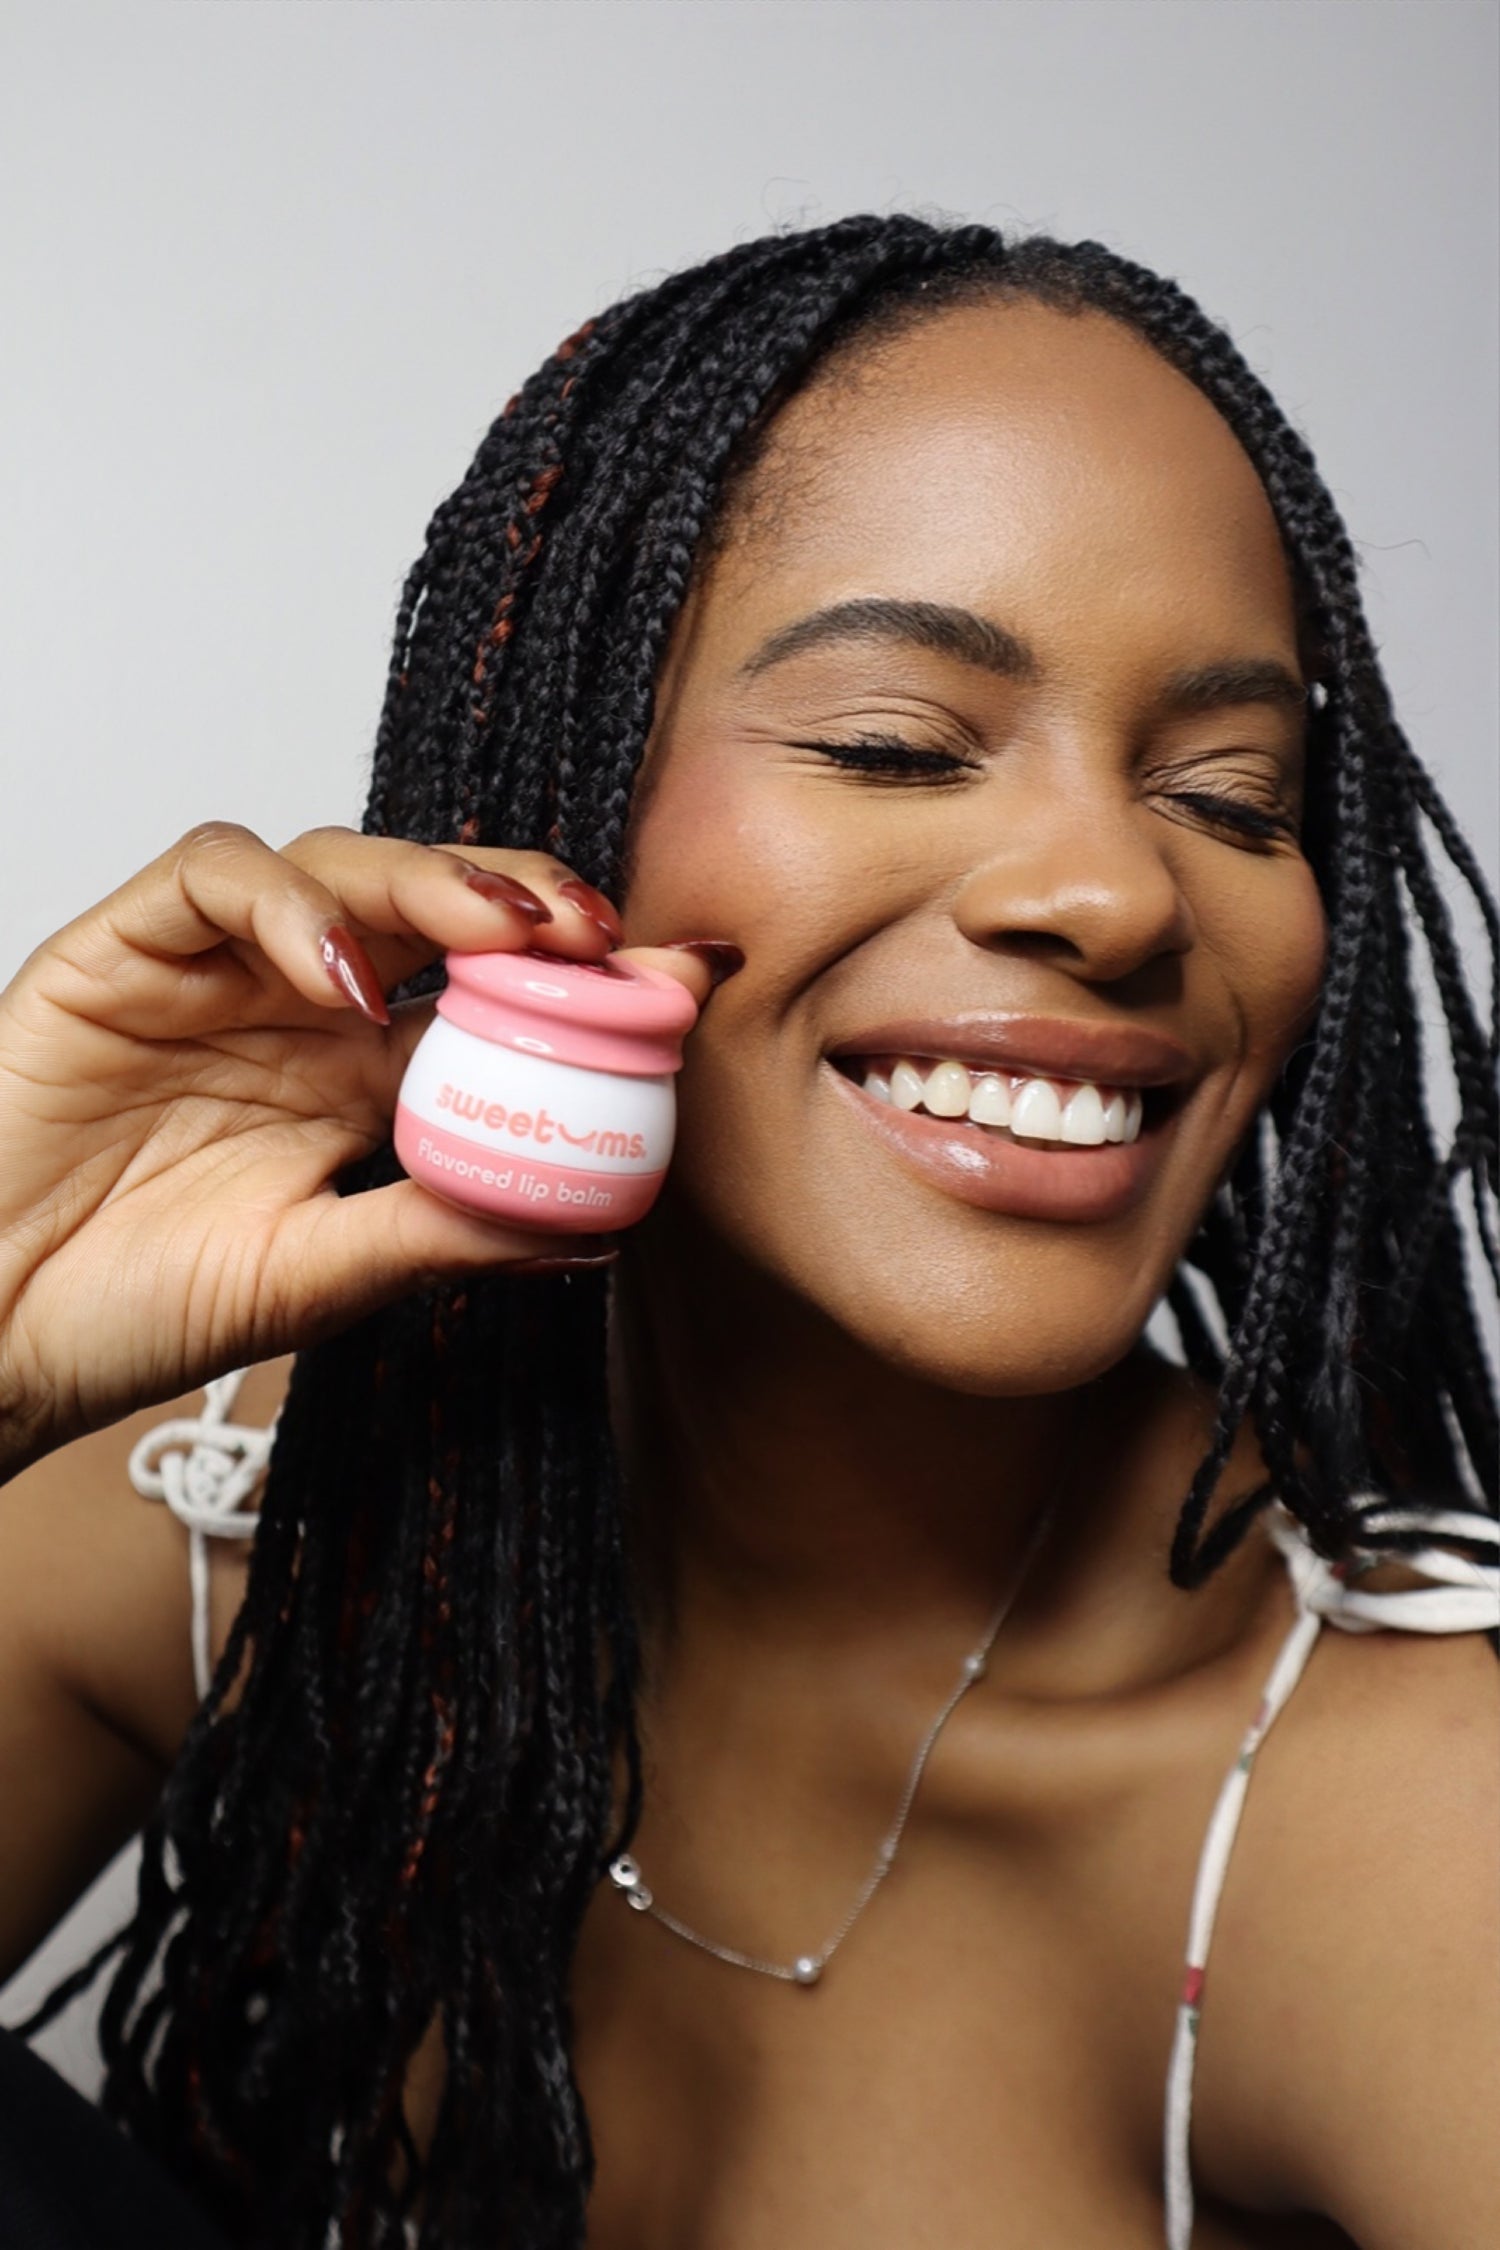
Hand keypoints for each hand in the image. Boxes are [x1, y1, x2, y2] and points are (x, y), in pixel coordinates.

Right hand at [0, 821, 718, 1477]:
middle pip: (436, 906)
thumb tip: (597, 1226)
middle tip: (606, 933)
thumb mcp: (319, 1279)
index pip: (498, 995)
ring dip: (433, 882)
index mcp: (367, 1079)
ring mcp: (220, 970)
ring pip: (341, 864)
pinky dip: (289, 909)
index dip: (591, 974)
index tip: (689, 977)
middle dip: (530, 902)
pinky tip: (344, 981)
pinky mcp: (127, 948)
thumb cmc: (131, 1306)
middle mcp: (306, 1008)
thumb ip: (443, 1234)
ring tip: (506, 932)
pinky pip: (215, 877)